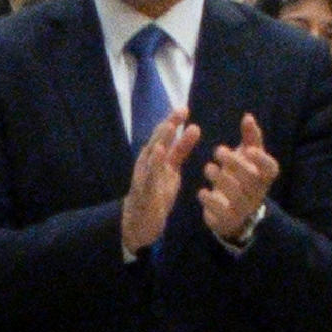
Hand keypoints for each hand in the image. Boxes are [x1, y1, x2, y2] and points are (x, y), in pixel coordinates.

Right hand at [118, 110, 198, 253]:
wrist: (138, 223)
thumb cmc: (155, 193)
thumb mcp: (171, 169)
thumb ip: (180, 150)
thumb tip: (193, 129)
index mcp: (156, 157)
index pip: (165, 136)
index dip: (173, 121)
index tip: (184, 108)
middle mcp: (147, 162)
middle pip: (158, 139)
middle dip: (169, 124)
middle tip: (182, 110)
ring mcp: (144, 176)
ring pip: (152, 154)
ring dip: (161, 139)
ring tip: (171, 125)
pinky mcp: (144, 191)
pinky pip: (149, 175)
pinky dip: (153, 163)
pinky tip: (159, 151)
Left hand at [194, 112, 278, 245]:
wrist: (237, 212)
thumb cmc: (242, 176)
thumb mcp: (248, 158)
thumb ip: (250, 138)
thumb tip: (248, 116)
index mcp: (264, 176)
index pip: (270, 169)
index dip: (261, 160)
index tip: (248, 149)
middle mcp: (257, 193)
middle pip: (250, 179)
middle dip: (234, 163)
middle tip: (217, 150)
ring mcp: (243, 208)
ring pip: (235, 195)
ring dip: (220, 179)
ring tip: (208, 168)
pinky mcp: (227, 220)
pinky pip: (220, 212)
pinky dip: (210, 201)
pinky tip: (202, 192)